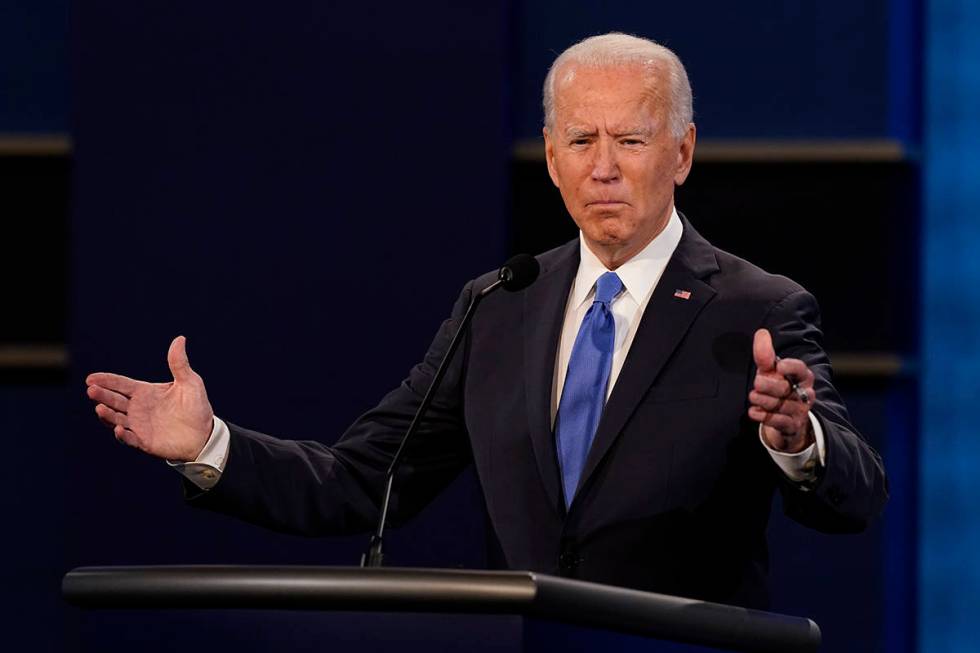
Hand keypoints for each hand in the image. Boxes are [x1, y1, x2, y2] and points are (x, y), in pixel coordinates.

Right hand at [86, 336, 213, 461]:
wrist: (205, 434)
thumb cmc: (196, 406)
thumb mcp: (190, 382)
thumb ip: (179, 363)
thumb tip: (180, 338)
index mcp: (145, 392)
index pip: (121, 385)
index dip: (106, 381)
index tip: (91, 378)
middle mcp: (138, 408)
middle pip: (114, 400)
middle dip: (102, 395)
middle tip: (91, 390)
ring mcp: (139, 426)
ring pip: (116, 419)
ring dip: (107, 414)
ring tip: (100, 408)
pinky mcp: (144, 442)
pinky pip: (130, 439)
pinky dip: (122, 435)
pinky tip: (118, 429)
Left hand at [748, 328, 814, 452]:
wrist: (786, 420)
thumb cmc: (778, 388)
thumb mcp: (770, 372)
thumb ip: (765, 355)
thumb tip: (761, 332)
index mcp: (802, 377)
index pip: (800, 370)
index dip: (791, 367)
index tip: (779, 366)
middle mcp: (805, 394)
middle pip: (786, 388)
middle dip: (769, 385)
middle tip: (756, 383)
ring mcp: (799, 411)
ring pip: (781, 406)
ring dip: (764, 401)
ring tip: (753, 396)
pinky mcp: (792, 426)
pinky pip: (779, 422)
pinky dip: (764, 416)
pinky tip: (753, 412)